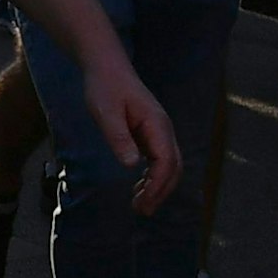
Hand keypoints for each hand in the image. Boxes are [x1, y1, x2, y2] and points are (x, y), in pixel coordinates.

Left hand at [81, 55, 181, 214]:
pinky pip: (158, 160)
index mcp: (157, 125)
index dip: (158, 185)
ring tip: (139, 204)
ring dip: (158, 186)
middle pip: (172, 167)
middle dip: (160, 191)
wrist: (106, 68)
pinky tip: (138, 187)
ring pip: (168, 165)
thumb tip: (132, 164)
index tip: (143, 202)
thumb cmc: (104, 87)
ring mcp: (159, 132)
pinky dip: (152, 177)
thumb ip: (118, 136)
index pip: (166, 162)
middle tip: (141, 210)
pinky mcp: (150, 133)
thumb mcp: (105, 112)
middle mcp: (164, 130)